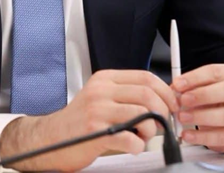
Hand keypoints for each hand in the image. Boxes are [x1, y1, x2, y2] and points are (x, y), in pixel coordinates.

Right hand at [0, 69, 179, 171]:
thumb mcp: (101, 98)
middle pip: (148, 94)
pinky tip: (131, 146)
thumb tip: (161, 98)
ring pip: (144, 115)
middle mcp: (101, 91)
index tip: (172, 105)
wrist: (50, 137)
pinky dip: (139, 147)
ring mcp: (98, 110)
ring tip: (142, 136)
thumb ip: (126, 95)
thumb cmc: (79, 121)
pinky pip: (133, 140)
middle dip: (163, 112)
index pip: (145, 77)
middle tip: (162, 124)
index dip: (166, 92)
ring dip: (151, 131)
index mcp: (104, 79)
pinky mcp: (97, 132)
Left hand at [173, 64, 223, 152]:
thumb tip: (174, 91)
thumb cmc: (217, 93)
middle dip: (203, 95)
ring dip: (202, 117)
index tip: (178, 84)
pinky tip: (190, 135)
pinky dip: (205, 137)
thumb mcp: (206, 84)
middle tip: (183, 100)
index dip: (195, 78)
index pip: (216, 72)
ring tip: (183, 118)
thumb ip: (191, 85)